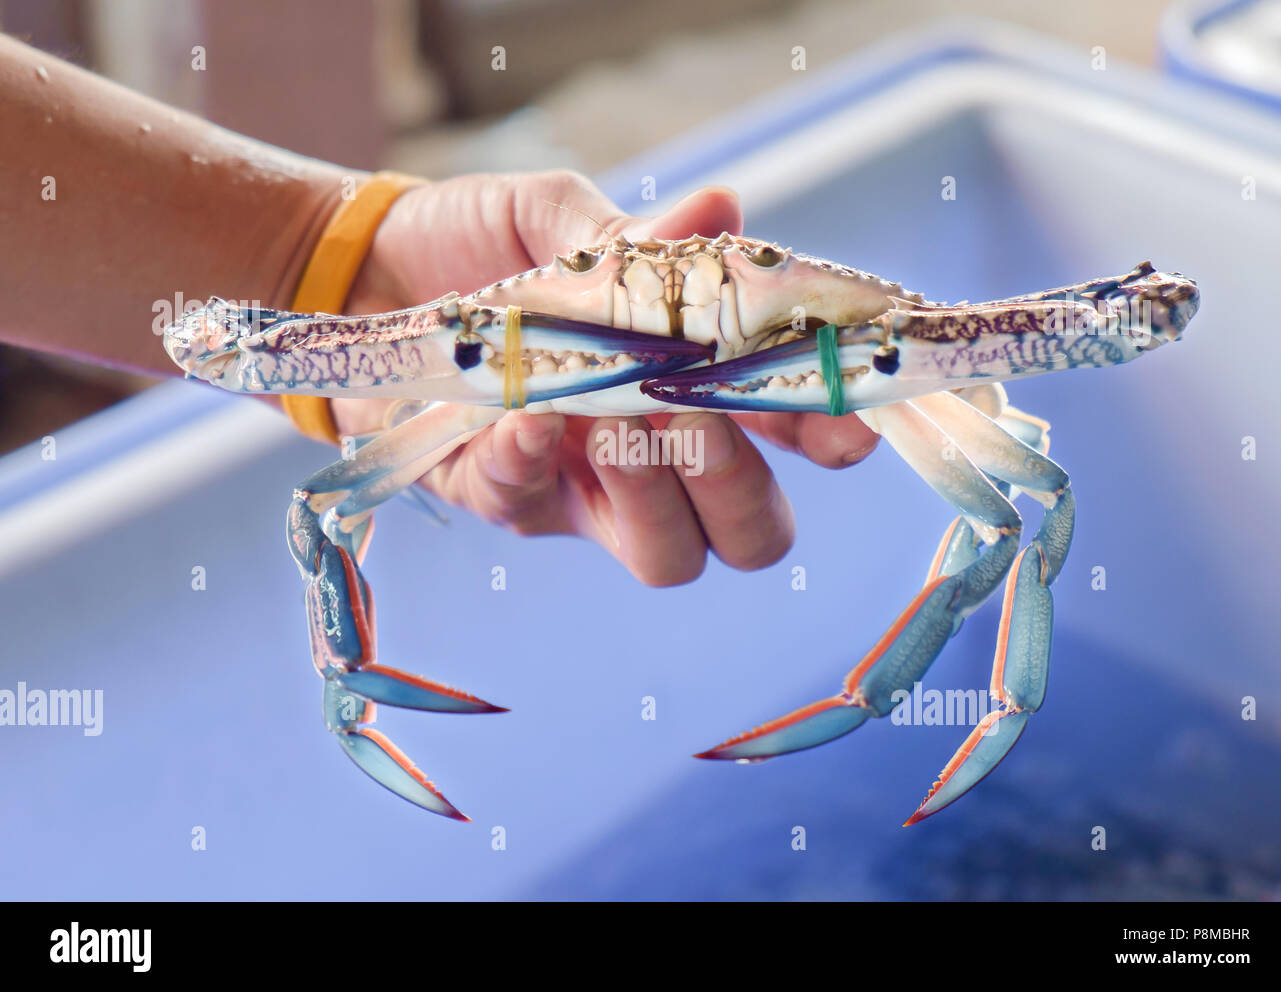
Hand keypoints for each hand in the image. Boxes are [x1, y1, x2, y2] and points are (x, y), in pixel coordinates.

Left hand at [332, 170, 878, 585]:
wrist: (367, 268)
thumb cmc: (484, 244)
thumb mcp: (563, 221)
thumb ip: (641, 240)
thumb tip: (721, 210)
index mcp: (695, 390)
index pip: (790, 437)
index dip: (827, 436)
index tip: (842, 425)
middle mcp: (657, 458)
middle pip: (748, 531)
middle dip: (741, 486)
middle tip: (699, 417)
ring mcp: (582, 492)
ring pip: (665, 555)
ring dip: (655, 493)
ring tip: (614, 421)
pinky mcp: (500, 498)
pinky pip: (531, 505)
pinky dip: (535, 460)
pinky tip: (525, 416)